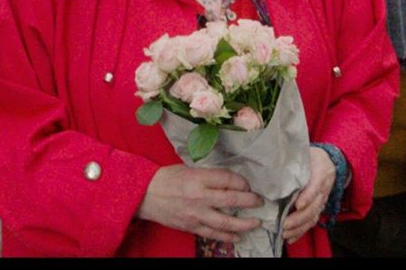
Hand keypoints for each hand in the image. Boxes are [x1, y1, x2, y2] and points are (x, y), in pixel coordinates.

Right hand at [136, 164, 262, 242]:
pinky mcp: (191, 226)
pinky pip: (212, 234)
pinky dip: (226, 236)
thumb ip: (209, 176)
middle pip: (231, 200)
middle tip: (260, 201)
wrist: (146, 194)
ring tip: (255, 223)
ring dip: (244, 223)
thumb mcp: (189, 169)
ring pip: (225, 222)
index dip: (242, 182)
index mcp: (199, 178)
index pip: (228, 179)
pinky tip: (237, 236)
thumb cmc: (168, 178)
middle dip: (249, 201)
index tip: (247, 185)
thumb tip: (230, 181)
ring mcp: (196, 214)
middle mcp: (199, 197)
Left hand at [282, 146, 335, 243]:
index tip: (298, 205)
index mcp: (321, 172)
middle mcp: (323, 188)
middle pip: (314, 206)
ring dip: (299, 227)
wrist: (329, 161)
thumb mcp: (306, 153)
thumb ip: (295, 159)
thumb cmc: (312, 156)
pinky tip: (290, 238)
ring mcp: (322, 200)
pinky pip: (312, 222)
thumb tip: (275, 163)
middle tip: (285, 224)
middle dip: (300, 217)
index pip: (316, 186)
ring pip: (313, 217)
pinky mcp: (318, 208)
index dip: (308, 196)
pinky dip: (301, 231)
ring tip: (285, 233)